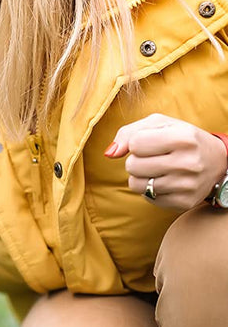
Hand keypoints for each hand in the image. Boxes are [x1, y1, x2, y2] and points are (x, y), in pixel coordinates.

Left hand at [105, 113, 227, 209]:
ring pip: (135, 184)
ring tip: (157, 169)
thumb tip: (109, 153)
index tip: (151, 143)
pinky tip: (166, 181)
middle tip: (153, 157)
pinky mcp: (183, 202)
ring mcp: (187, 185)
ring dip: (140, 176)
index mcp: (184, 138)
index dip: (137, 143)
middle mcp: (188, 163)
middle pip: (132, 165)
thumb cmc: (181, 138)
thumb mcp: (160, 124)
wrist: (218, 162)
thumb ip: (128, 132)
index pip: (135, 143)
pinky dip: (150, 189)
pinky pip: (147, 197)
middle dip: (136, 160)